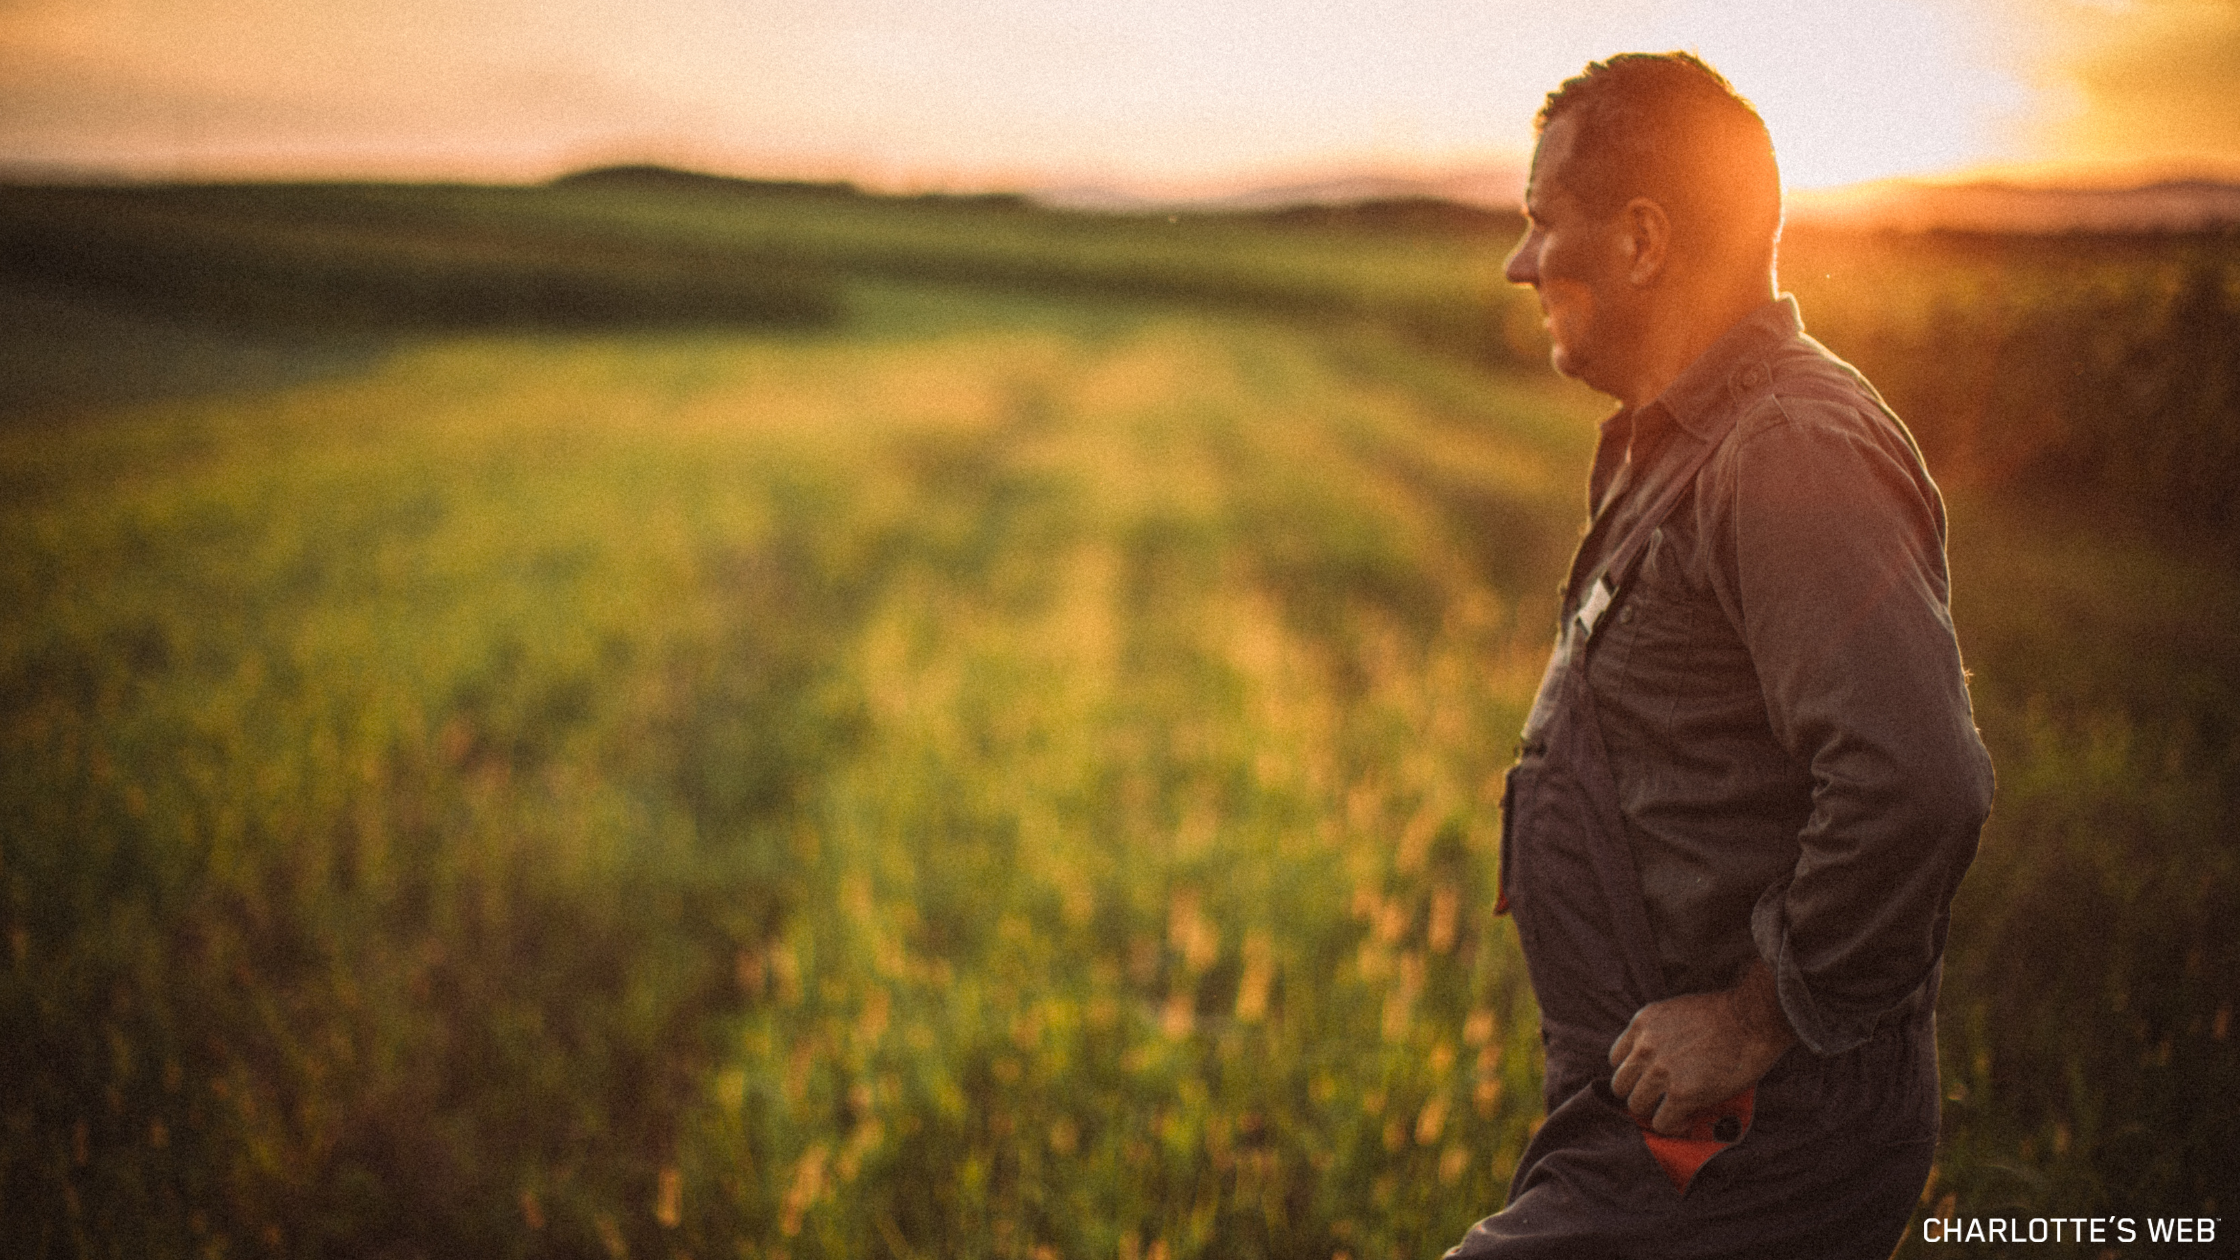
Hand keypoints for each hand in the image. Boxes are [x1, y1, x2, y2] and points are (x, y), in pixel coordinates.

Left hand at [1608, 957, 1796, 1134]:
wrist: (1754, 1019)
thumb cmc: (1726, 1015)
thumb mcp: (1677, 1012)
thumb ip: (1659, 1034)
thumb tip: (1656, 1061)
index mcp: (1643, 1022)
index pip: (1617, 1058)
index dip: (1634, 1072)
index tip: (1648, 1079)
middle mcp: (1645, 1046)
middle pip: (1621, 1084)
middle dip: (1640, 1093)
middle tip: (1660, 1099)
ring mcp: (1661, 1071)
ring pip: (1637, 1106)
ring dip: (1654, 1111)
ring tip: (1674, 1111)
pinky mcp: (1681, 1093)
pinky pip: (1662, 1122)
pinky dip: (1673, 1126)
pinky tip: (1686, 1120)